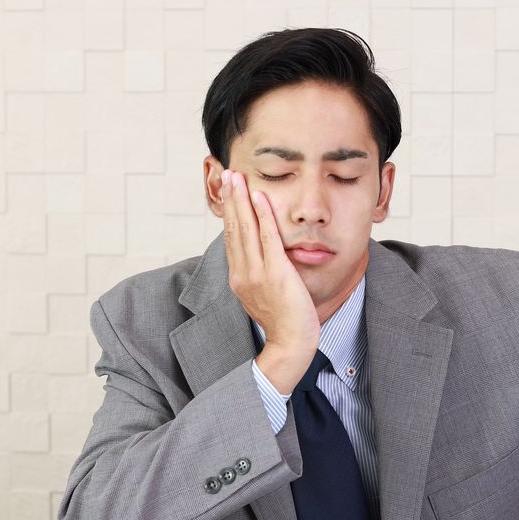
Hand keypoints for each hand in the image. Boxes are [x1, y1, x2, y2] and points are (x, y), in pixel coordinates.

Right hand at [221, 169, 318, 392]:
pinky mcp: (275, 274)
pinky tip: (260, 198)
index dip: (229, 213)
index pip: (231, 238)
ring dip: (241, 200)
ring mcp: (257, 273)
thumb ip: (261, 274)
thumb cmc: (285, 322)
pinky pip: (267, 238)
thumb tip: (264, 258)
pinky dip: (262, 216)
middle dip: (230, 200)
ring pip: (246, 229)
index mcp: (239, 278)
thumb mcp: (265, 295)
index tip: (227, 192)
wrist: (291, 345)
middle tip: (227, 174)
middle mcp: (242, 273)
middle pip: (234, 229)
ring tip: (238, 178)